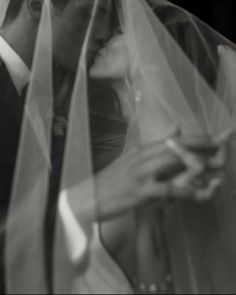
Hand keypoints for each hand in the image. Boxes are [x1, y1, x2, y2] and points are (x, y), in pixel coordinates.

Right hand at [95, 139, 217, 220]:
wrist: (88, 196)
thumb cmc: (111, 180)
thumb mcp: (130, 160)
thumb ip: (150, 148)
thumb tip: (173, 132)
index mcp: (141, 150)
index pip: (173, 140)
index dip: (195, 138)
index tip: (214, 138)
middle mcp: (143, 158)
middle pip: (177, 147)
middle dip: (202, 146)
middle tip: (223, 148)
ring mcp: (141, 174)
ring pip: (174, 163)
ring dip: (197, 166)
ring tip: (218, 170)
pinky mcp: (139, 192)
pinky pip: (168, 189)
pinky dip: (185, 191)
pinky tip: (199, 194)